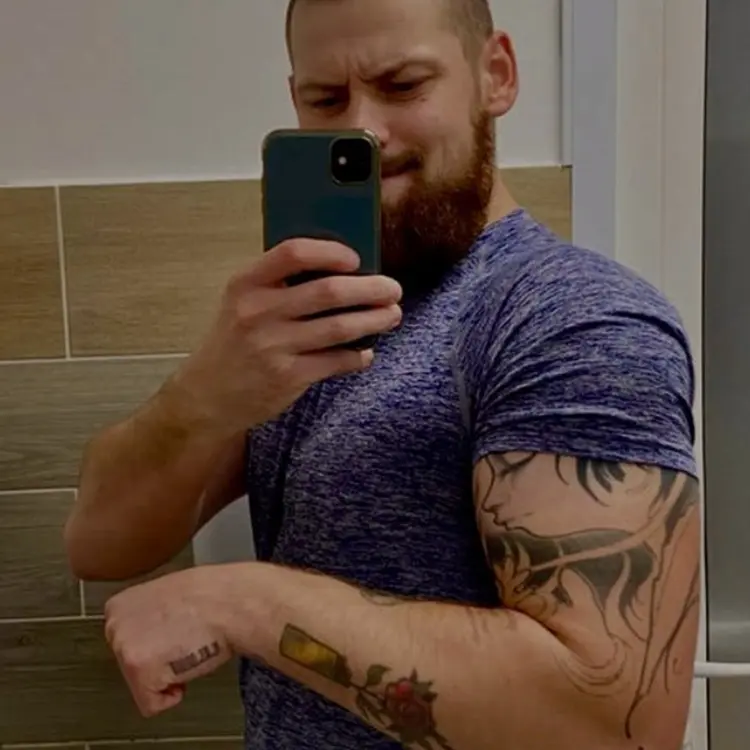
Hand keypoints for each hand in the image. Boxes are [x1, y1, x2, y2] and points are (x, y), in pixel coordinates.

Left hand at [104, 567, 231, 716]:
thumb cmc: (212, 596)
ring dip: (167, 675)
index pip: (129, 644)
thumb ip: (148, 614)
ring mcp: (124, 648)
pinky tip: (187, 665)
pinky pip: (152, 704)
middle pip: (131, 666)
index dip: (157, 644)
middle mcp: (115, 625)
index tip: (174, 634)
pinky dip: (172, 696)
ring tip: (188, 648)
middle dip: (159, 662)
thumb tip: (152, 630)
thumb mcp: (168, 593)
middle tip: (184, 642)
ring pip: (141, 685)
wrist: (229, 604)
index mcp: (119, 605)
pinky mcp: (139, 672)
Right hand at [170, 239, 402, 433]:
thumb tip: (343, 269)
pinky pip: (337, 361)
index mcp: (246, 284)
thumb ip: (279, 283)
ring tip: (392, 315)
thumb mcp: (242, 302)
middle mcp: (258, 312)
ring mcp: (273, 346)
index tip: (357, 258)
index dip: (332, 252)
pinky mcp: (288, 377)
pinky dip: (359, 356)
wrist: (207, 394)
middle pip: (329, 291)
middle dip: (371, 289)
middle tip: (393, 288)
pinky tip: (366, 352)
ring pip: (340, 327)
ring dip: (374, 320)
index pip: (293, 253)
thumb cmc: (235, 341)